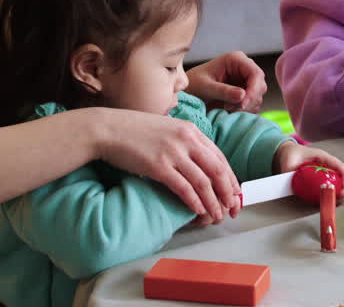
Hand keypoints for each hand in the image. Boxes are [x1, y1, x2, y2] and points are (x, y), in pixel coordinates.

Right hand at [97, 108, 241, 223]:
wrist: (108, 129)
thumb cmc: (134, 131)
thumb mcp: (167, 129)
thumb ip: (184, 141)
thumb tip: (198, 161)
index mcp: (191, 131)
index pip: (220, 157)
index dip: (230, 178)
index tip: (235, 193)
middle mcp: (187, 140)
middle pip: (217, 170)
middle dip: (228, 192)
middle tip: (233, 209)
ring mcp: (173, 153)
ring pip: (203, 182)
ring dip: (213, 202)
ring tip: (217, 216)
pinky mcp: (158, 166)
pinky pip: (183, 188)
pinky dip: (194, 201)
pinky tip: (198, 211)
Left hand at [186, 51, 266, 112]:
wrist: (187, 93)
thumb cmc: (193, 85)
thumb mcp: (205, 87)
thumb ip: (223, 91)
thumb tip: (242, 95)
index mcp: (236, 60)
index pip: (256, 74)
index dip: (253, 90)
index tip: (242, 104)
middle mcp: (243, 69)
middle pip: (260, 86)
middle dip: (249, 100)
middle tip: (231, 108)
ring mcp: (245, 81)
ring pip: (258, 97)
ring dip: (245, 106)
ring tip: (225, 107)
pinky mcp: (244, 93)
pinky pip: (252, 104)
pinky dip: (243, 110)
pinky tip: (228, 109)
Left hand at [273, 142, 343, 202]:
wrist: (290, 154)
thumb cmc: (293, 154)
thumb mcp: (290, 159)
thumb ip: (288, 169)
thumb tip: (287, 182)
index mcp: (323, 158)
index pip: (338, 165)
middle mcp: (327, 167)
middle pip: (343, 177)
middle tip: (340, 196)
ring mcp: (326, 175)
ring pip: (339, 185)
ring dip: (340, 195)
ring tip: (334, 202)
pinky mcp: (322, 183)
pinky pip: (331, 191)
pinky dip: (332, 198)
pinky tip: (328, 203)